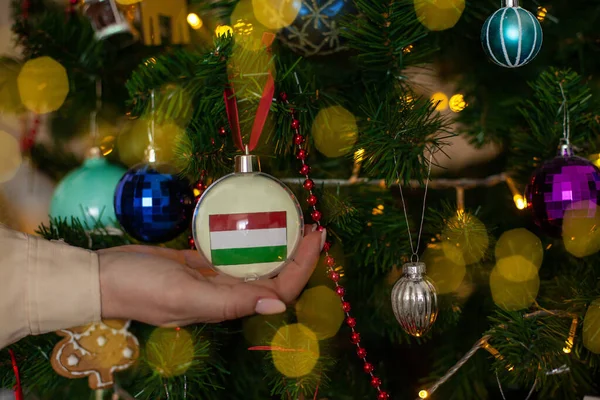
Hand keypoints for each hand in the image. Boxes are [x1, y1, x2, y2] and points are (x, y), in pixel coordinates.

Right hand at [98, 226, 324, 326]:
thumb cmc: (140, 288)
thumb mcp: (186, 295)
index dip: (303, 267)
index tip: (316, 236)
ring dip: (278, 244)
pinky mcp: (200, 262)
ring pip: (256, 262)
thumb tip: (277, 306)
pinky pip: (233, 250)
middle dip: (299, 252)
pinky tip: (257, 222)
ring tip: (293, 220)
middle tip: (313, 224)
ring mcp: (213, 277)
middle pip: (275, 275)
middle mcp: (227, 292)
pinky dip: (249, 238)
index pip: (280, 289)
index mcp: (228, 303)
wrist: (101, 278)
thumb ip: (230, 301)